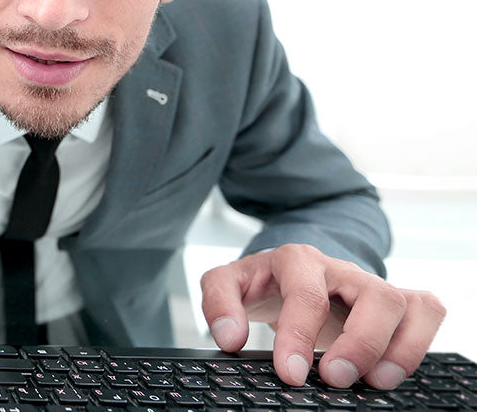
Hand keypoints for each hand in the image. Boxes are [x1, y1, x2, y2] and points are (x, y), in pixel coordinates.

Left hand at [200, 243, 445, 389]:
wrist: (283, 273)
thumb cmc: (260, 282)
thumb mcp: (226, 284)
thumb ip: (219, 304)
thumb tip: (229, 337)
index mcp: (297, 261)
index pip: (307, 294)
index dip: (300, 335)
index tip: (289, 372)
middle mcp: (341, 269)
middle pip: (374, 296)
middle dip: (360, 343)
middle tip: (334, 379)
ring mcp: (371, 284)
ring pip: (407, 305)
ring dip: (397, 350)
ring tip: (372, 382)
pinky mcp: (393, 302)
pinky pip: (426, 312)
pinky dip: (418, 342)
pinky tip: (390, 371)